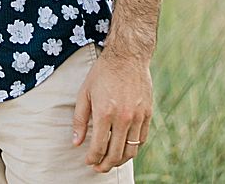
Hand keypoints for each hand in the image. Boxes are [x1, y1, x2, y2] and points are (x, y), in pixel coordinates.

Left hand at [71, 50, 151, 172]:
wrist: (127, 56)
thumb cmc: (102, 73)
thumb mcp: (84, 93)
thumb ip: (79, 120)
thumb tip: (76, 143)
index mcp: (105, 113)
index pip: (99, 148)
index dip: (92, 159)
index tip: (88, 161)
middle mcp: (123, 118)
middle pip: (116, 154)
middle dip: (105, 165)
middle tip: (99, 168)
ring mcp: (138, 116)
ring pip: (131, 150)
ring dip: (120, 160)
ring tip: (112, 162)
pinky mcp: (148, 113)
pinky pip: (142, 138)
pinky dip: (133, 147)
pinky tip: (125, 148)